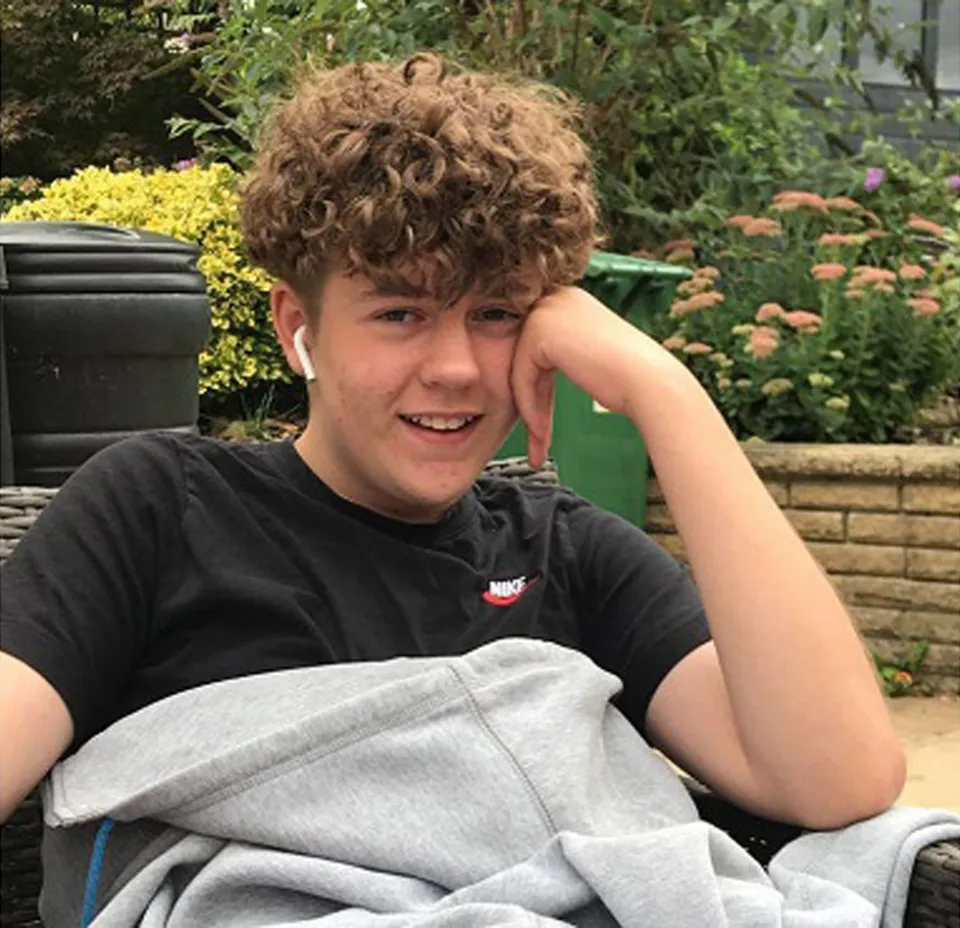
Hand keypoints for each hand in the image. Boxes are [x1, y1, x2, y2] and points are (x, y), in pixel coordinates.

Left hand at [511, 286, 683, 466]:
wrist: (648, 380)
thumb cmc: (630, 376)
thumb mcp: (590, 354)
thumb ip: (563, 353)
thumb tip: (536, 368)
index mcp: (570, 300)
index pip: (539, 349)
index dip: (539, 390)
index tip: (542, 424)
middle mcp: (556, 298)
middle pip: (527, 359)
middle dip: (531, 401)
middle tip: (538, 439)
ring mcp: (546, 311)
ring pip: (520, 369)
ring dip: (530, 409)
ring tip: (539, 442)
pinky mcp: (538, 331)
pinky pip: (520, 375)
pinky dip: (528, 405)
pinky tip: (540, 430)